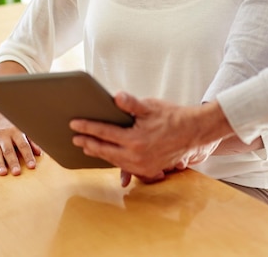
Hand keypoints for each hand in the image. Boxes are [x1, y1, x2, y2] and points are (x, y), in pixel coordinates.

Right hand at [0, 106, 41, 175]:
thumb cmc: (11, 124)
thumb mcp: (22, 129)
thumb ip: (31, 141)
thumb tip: (39, 152)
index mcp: (15, 131)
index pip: (23, 145)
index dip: (28, 156)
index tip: (32, 166)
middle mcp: (3, 135)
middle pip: (9, 150)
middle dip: (13, 162)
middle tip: (17, 172)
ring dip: (0, 164)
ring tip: (3, 172)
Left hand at [70, 92, 222, 184]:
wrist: (193, 132)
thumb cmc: (171, 115)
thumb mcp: (150, 106)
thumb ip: (131, 103)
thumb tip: (116, 97)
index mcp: (135, 140)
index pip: (104, 133)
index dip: (88, 127)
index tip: (74, 124)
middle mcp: (136, 156)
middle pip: (105, 150)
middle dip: (88, 143)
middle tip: (74, 138)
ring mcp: (143, 166)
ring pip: (114, 160)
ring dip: (99, 153)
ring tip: (87, 147)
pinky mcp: (149, 169)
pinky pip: (126, 166)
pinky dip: (114, 160)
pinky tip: (108, 156)